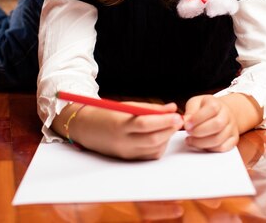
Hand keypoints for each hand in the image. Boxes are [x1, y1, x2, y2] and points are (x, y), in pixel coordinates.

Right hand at [65, 101, 183, 159]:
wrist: (86, 128)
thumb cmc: (107, 113)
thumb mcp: (127, 106)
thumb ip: (151, 108)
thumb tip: (173, 108)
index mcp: (120, 125)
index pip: (145, 124)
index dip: (164, 121)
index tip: (177, 115)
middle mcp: (123, 142)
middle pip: (153, 139)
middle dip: (169, 130)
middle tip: (179, 120)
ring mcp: (126, 152)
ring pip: (154, 149)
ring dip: (167, 138)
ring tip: (171, 125)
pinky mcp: (129, 159)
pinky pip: (149, 155)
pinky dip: (160, 145)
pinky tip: (161, 135)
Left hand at [183, 95, 238, 152]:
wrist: (220, 112)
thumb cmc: (204, 108)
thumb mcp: (195, 103)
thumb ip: (190, 111)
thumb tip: (186, 121)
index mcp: (217, 103)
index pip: (211, 109)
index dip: (197, 118)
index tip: (186, 125)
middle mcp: (227, 115)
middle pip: (217, 125)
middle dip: (199, 131)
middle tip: (189, 132)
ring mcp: (232, 127)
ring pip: (218, 139)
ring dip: (201, 142)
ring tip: (191, 140)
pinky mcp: (233, 139)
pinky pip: (223, 148)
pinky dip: (210, 149)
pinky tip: (201, 145)